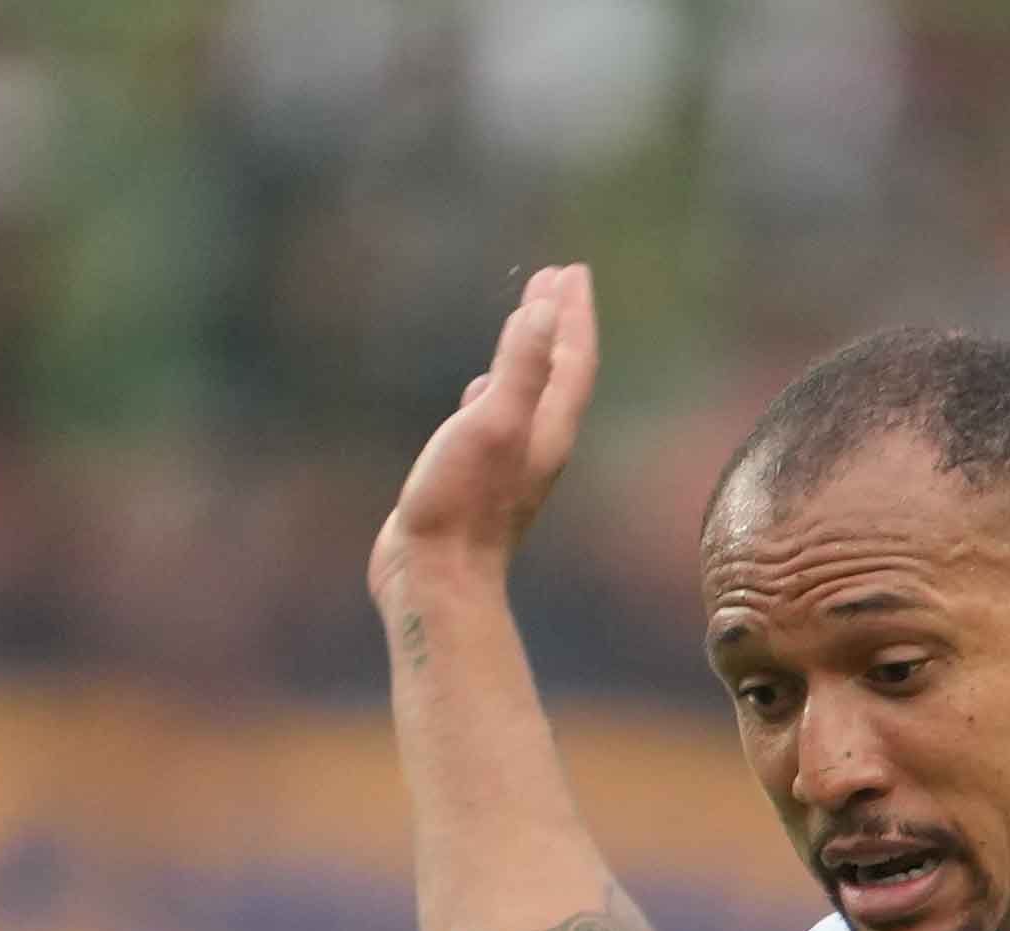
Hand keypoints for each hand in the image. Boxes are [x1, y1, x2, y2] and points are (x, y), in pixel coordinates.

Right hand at [377, 263, 598, 601]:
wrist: (436, 581)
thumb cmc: (462, 505)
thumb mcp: (492, 424)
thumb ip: (518, 369)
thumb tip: (542, 310)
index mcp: (547, 429)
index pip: (572, 359)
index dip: (573, 314)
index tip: (569, 271)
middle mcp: (535, 444)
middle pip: (557, 371)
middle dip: (557, 324)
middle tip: (555, 280)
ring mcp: (506, 463)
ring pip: (527, 394)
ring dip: (528, 353)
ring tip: (523, 320)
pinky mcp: (475, 478)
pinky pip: (495, 419)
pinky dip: (494, 392)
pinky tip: (480, 388)